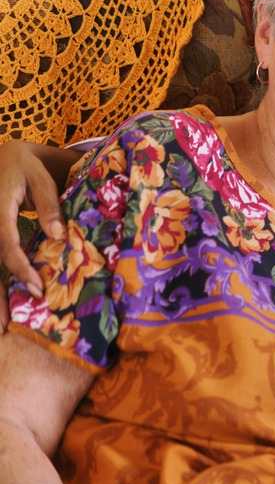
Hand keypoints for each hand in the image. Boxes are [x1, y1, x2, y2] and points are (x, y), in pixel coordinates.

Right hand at [0, 141, 65, 330]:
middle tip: (4, 326)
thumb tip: (59, 236)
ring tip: (1, 325)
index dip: (19, 267)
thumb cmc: (25, 168)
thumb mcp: (40, 178)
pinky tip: (1, 306)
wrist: (1, 157)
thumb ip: (49, 205)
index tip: (35, 287)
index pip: (5, 243)